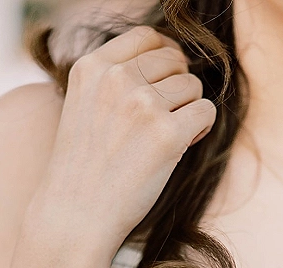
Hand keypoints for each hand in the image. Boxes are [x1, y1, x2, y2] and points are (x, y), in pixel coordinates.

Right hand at [34, 26, 216, 257]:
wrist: (76, 215)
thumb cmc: (83, 171)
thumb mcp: (84, 108)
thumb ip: (115, 82)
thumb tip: (169, 61)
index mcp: (92, 67)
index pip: (145, 37)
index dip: (165, 55)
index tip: (167, 79)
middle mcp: (116, 78)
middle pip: (173, 60)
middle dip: (177, 87)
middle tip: (166, 119)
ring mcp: (142, 104)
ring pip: (192, 86)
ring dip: (188, 110)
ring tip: (168, 138)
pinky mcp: (167, 134)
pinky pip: (205, 112)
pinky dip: (200, 128)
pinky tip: (181, 146)